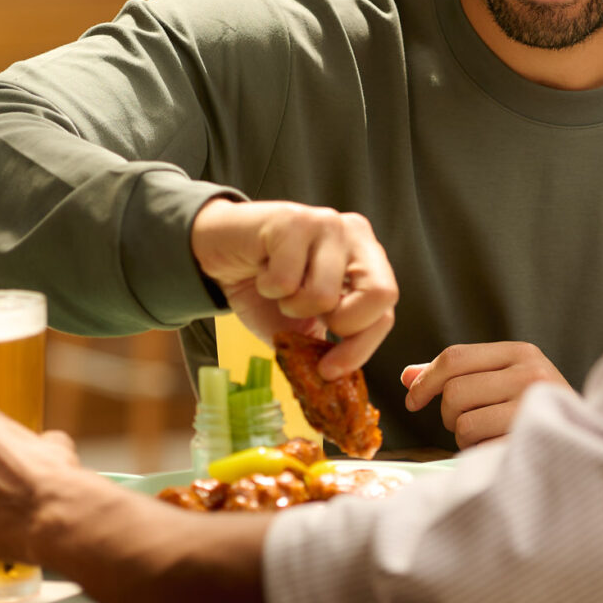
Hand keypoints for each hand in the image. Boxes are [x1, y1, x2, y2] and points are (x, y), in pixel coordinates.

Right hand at [192, 199, 397, 376]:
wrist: (217, 252)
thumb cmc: (264, 285)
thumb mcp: (300, 323)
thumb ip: (325, 346)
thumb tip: (339, 383)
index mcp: (367, 258)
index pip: (386, 308)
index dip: (361, 346)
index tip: (329, 371)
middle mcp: (355, 235)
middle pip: (380, 294)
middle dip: (341, 323)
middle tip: (310, 320)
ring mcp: (326, 223)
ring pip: (324, 294)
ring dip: (290, 304)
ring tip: (278, 287)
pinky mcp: (293, 220)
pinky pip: (285, 281)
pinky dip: (266, 287)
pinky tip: (262, 270)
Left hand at [401, 341, 570, 447]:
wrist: (584, 447)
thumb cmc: (533, 415)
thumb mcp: (501, 383)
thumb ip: (456, 377)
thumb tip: (407, 376)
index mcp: (521, 353)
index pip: (455, 357)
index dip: (425, 381)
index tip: (413, 402)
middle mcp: (531, 373)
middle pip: (454, 391)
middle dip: (450, 416)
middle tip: (469, 426)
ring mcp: (533, 406)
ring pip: (464, 422)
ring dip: (466, 439)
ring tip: (489, 438)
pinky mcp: (530, 437)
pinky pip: (480, 445)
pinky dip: (480, 453)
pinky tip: (499, 450)